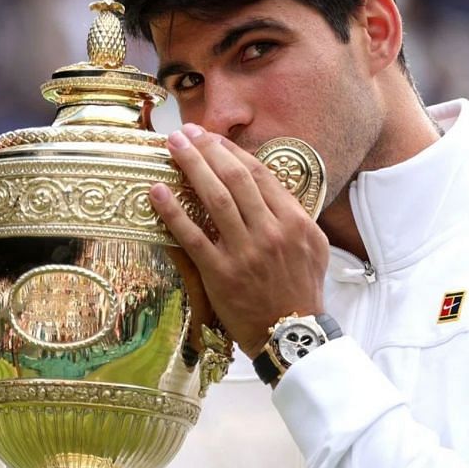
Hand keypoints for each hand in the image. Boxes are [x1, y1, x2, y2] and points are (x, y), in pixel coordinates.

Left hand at [149, 124, 328, 357]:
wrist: (292, 334)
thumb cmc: (300, 290)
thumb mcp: (313, 247)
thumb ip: (292, 215)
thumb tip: (269, 187)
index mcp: (294, 222)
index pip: (259, 175)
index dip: (232, 152)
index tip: (212, 138)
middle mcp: (271, 232)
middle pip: (234, 179)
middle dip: (207, 150)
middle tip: (185, 133)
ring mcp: (245, 252)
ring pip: (214, 199)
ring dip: (190, 168)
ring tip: (171, 148)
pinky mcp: (221, 274)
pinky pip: (192, 236)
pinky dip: (173, 212)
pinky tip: (156, 192)